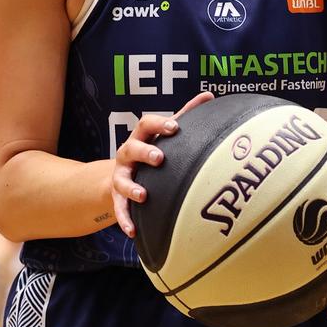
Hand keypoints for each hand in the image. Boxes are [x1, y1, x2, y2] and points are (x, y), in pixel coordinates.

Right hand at [112, 92, 213, 236]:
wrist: (119, 174)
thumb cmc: (150, 149)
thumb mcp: (164, 132)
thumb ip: (185, 114)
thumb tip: (209, 95)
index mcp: (141, 136)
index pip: (147, 124)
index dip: (160, 124)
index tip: (176, 127)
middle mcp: (127, 153)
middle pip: (131, 148)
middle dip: (144, 152)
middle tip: (159, 158)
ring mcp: (120, 176)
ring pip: (122, 181)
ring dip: (131, 188)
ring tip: (143, 195)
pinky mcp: (116, 198)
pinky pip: (119, 210)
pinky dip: (125, 220)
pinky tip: (133, 231)